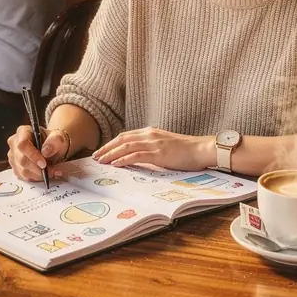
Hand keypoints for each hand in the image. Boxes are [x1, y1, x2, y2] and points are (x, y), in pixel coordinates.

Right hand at [7, 124, 69, 182]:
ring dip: (39, 174)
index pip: (23, 144)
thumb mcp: (58, 137)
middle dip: (38, 168)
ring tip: (53, 173)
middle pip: (22, 159)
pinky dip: (36, 178)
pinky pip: (24, 177)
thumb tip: (46, 151)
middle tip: (53, 171)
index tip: (44, 164)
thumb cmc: (53, 141)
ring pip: (23, 170)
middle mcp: (14, 143)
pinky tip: (46, 175)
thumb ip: (54, 141)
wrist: (52, 148)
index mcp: (23, 131)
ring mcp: (13, 156)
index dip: (32, 155)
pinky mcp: (15, 167)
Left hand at [93, 128, 213, 170]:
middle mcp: (149, 135)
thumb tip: (138, 157)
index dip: (111, 143)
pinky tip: (115, 164)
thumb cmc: (186, 150)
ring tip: (101, 161)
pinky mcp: (159, 153)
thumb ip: (151, 148)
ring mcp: (154, 143)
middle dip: (106, 148)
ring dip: (111, 154)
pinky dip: (124, 159)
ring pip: (126, 146)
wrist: (201, 149)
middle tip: (95, 157)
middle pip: (122, 139)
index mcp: (150, 132)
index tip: (101, 151)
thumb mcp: (165, 146)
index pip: (125, 136)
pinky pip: (137, 155)